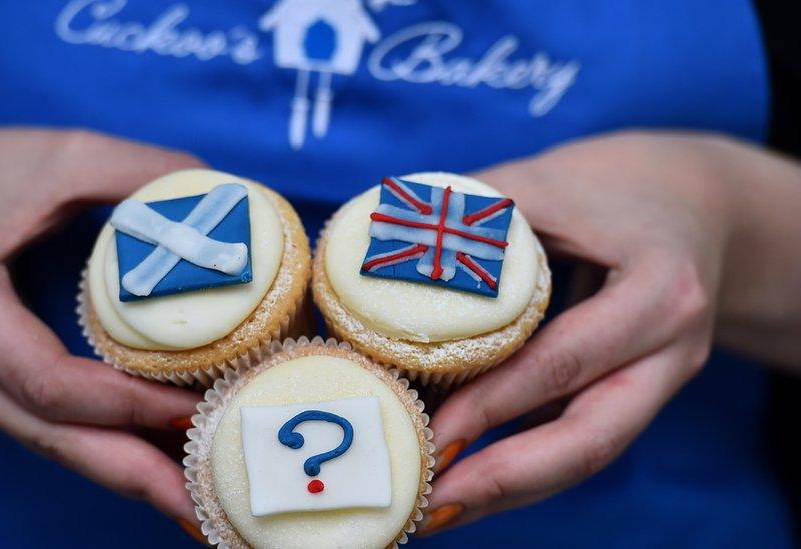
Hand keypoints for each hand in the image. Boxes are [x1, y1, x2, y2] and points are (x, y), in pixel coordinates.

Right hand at [0, 129, 205, 524]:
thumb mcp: (57, 154)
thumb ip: (139, 171)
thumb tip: (227, 199)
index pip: (44, 380)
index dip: (124, 404)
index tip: (195, 406)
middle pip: (51, 439)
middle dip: (136, 477)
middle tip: (209, 509)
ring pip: (53, 445)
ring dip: (128, 473)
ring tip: (202, 496)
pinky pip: (51, 430)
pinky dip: (107, 448)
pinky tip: (160, 458)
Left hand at [420, 131, 735, 532]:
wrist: (694, 201)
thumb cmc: (611, 185)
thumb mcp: (543, 183)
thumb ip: (468, 220)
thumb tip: (373, 261)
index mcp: (660, 290)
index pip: (564, 361)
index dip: (492, 405)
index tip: (427, 436)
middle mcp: (674, 351)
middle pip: (591, 441)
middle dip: (504, 482)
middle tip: (428, 507)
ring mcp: (661, 380)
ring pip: (586, 454)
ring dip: (509, 490)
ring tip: (436, 511)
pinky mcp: (636, 394)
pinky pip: (578, 436)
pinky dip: (523, 463)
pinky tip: (467, 479)